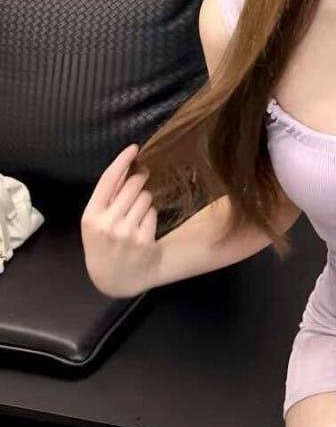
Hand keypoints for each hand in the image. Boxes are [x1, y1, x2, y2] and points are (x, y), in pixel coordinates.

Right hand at [81, 143, 160, 296]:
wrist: (116, 279)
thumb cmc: (103, 244)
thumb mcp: (95, 222)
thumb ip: (107, 197)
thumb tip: (126, 166)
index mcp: (90, 216)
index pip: (108, 180)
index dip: (122, 161)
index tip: (134, 147)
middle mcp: (107, 223)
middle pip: (132, 185)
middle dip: (139, 178)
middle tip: (142, 178)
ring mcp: (127, 232)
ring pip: (146, 197)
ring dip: (145, 200)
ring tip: (136, 215)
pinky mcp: (144, 240)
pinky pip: (153, 212)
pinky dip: (150, 216)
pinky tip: (143, 228)